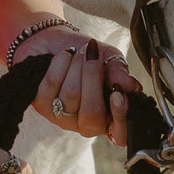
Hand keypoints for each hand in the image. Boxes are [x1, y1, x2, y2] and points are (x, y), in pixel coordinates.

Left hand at [19, 28, 137, 145]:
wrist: (55, 39)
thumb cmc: (86, 53)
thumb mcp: (108, 58)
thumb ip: (119, 72)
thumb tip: (132, 86)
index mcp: (108, 116)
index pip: (119, 134)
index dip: (119, 116)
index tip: (117, 93)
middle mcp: (84, 123)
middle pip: (92, 114)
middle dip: (93, 78)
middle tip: (93, 54)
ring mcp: (61, 117)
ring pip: (71, 96)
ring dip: (76, 66)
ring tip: (78, 52)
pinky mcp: (40, 106)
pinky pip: (52, 86)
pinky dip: (60, 64)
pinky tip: (64, 55)